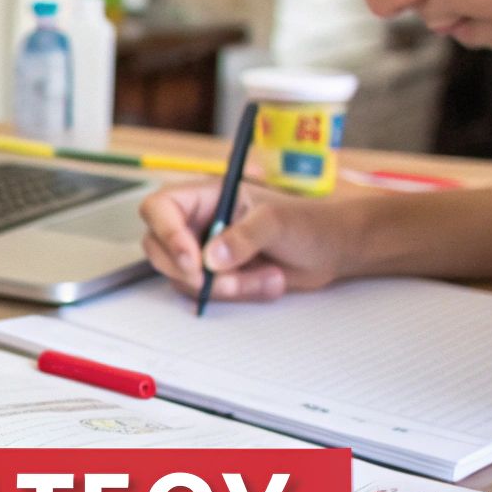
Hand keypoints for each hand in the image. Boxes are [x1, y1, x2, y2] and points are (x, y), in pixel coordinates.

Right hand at [138, 181, 357, 302]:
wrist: (332, 250)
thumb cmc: (308, 223)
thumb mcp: (278, 222)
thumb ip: (245, 236)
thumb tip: (211, 258)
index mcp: (206, 197)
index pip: (160, 209)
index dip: (166, 234)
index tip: (193, 260)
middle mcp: (198, 223)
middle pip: (159, 249)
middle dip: (189, 272)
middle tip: (223, 281)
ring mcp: (205, 252)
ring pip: (185, 278)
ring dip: (225, 287)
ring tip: (268, 276)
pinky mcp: (218, 277)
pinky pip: (207, 295)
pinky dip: (238, 295)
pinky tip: (269, 282)